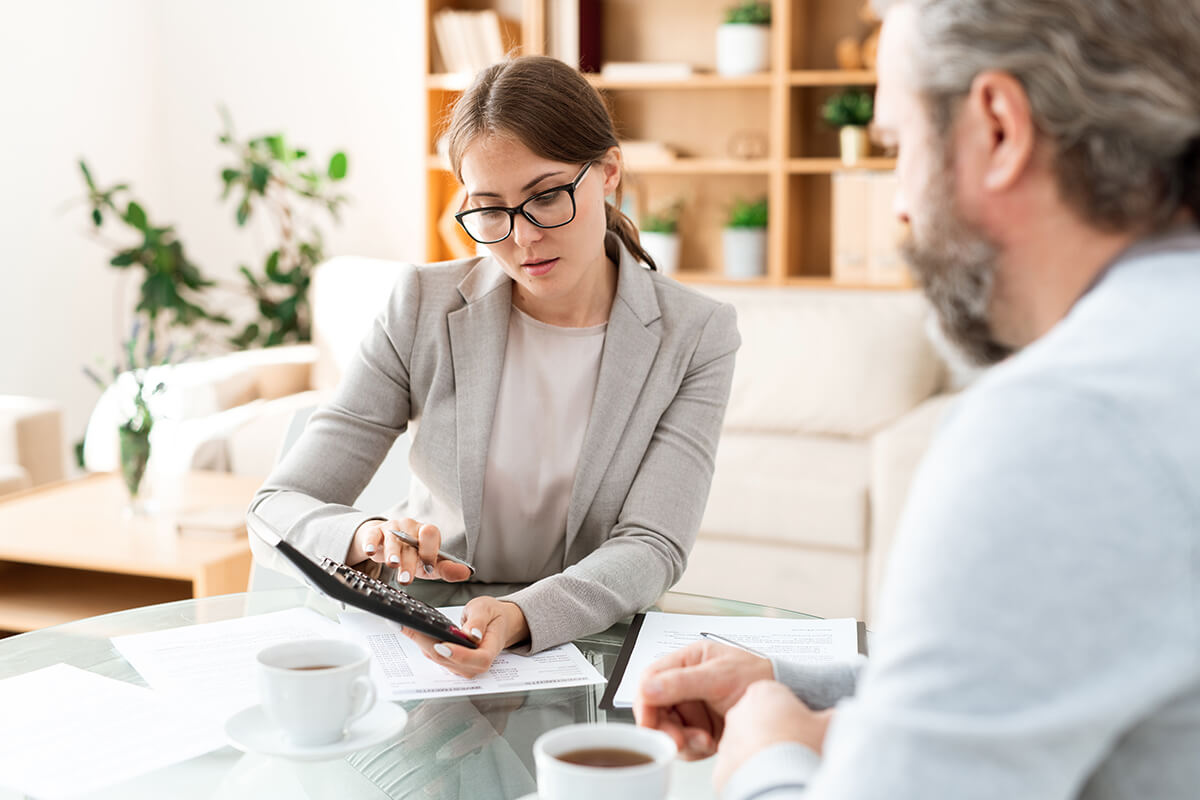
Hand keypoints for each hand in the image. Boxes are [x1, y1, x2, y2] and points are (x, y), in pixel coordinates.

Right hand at [347, 518, 471, 584]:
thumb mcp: (430, 563)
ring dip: (392, 553)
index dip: (430, 550)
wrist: (388, 543)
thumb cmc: (413, 554)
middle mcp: (410, 527)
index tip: (428, 567)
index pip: (431, 535)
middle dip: (409, 561)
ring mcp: (392, 528)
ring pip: (392, 540)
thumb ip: (447, 569)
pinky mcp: (376, 532)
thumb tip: (466, 573)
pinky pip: (372, 535)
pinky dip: (371, 543)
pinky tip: (371, 552)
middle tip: (407, 578)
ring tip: (393, 564)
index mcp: (426, 532)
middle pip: (410, 543)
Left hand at [403, 595, 529, 677]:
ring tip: (403, 625)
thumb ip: (479, 621)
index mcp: (489, 651)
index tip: (443, 645)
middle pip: (449, 660)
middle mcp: (474, 664)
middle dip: (427, 643)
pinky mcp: (449, 661)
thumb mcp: (487, 610)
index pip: (477, 660)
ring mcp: (461, 666)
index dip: (459, 655)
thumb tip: (471, 634)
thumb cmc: (493, 616)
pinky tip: (409, 629)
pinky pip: (433, 654)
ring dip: (419, 642)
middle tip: (408, 627)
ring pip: (438, 658)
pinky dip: (421, 642)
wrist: (494, 623)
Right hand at [633, 641, 773, 759]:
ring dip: (682, 740)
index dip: (645, 701)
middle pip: (655, 708)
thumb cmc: (758, 677)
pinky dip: (693, 748)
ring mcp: (692, 706)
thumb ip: (682, 682)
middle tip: (679, 741)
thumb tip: (649, 688)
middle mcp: (684, 682)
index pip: (650, 678)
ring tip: (705, 739)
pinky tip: (710, 742)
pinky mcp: (699, 727)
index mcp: (687, 660)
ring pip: (667, 728)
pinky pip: (682, 742)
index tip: (649, 721)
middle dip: (666, 727)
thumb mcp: (720, 676)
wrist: (783, 701)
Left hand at [713, 681, 832, 792]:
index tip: (803, 727)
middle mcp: (740, 712)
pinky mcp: (722, 767)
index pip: (776, 698)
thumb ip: (834, 715)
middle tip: (794, 748)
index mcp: (764, 693)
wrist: (780, 784)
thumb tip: (845, 715)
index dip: (793, 714)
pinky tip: (769, 780)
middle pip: (759, 720)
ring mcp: (728, 740)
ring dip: (762, 754)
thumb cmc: (802, 750)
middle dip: (775, 733)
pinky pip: (738, 769)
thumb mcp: (829, 725)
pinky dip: (752, 774)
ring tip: (783, 767)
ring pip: (747, 745)